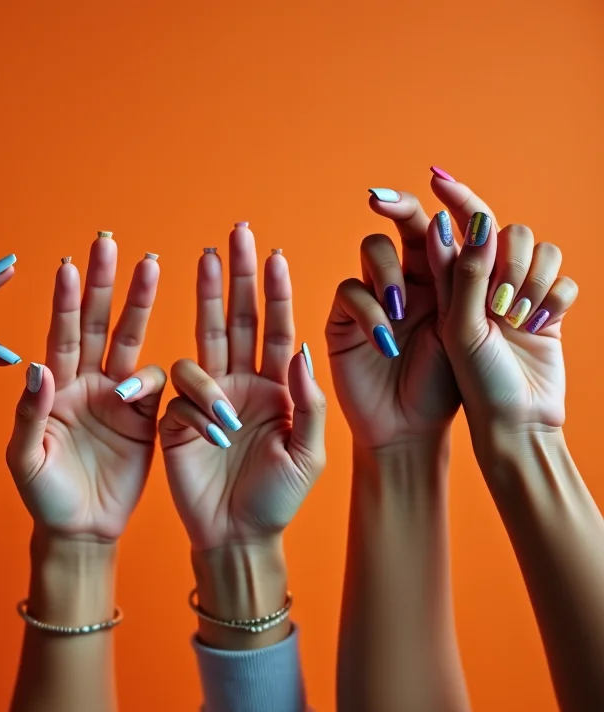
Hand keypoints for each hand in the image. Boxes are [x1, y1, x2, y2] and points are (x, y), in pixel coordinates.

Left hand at [7, 236, 163, 540]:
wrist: (79, 533)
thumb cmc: (44, 498)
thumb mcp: (27, 459)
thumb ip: (32, 414)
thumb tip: (38, 369)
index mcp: (54, 388)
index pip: (59, 335)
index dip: (63, 300)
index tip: (67, 264)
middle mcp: (86, 383)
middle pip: (96, 323)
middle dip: (103, 284)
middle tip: (107, 243)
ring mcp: (119, 398)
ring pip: (130, 341)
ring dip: (138, 305)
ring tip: (150, 265)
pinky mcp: (148, 419)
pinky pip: (162, 386)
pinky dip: (161, 373)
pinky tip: (159, 362)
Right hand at [159, 225, 325, 551]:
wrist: (236, 539)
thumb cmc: (278, 500)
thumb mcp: (308, 454)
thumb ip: (307, 403)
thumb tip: (301, 351)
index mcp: (274, 387)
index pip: (276, 329)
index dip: (275, 292)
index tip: (273, 255)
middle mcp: (238, 384)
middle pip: (235, 319)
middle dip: (235, 277)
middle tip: (233, 236)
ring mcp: (204, 400)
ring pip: (200, 345)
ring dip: (205, 317)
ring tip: (215, 337)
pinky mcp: (172, 419)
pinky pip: (179, 396)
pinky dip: (196, 406)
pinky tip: (216, 436)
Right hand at [327, 188, 459, 448]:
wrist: (413, 430)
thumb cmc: (447, 387)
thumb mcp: (468, 327)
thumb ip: (466, 277)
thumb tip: (469, 222)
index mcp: (447, 276)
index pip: (446, 224)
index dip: (444, 197)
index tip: (438, 178)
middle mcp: (411, 278)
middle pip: (401, 224)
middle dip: (394, 205)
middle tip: (382, 201)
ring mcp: (374, 296)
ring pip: (373, 252)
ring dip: (388, 271)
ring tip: (402, 308)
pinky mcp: (345, 319)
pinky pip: (350, 292)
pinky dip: (369, 310)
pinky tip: (387, 340)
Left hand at [430, 175, 576, 432]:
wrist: (514, 422)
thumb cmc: (473, 383)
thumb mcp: (460, 327)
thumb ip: (466, 275)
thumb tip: (473, 220)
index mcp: (451, 283)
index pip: (454, 227)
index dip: (451, 199)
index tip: (435, 176)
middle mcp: (484, 282)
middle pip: (508, 231)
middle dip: (509, 261)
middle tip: (500, 305)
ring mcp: (519, 293)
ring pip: (542, 250)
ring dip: (533, 282)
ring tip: (517, 320)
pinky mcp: (550, 308)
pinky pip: (565, 279)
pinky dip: (556, 300)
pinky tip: (541, 326)